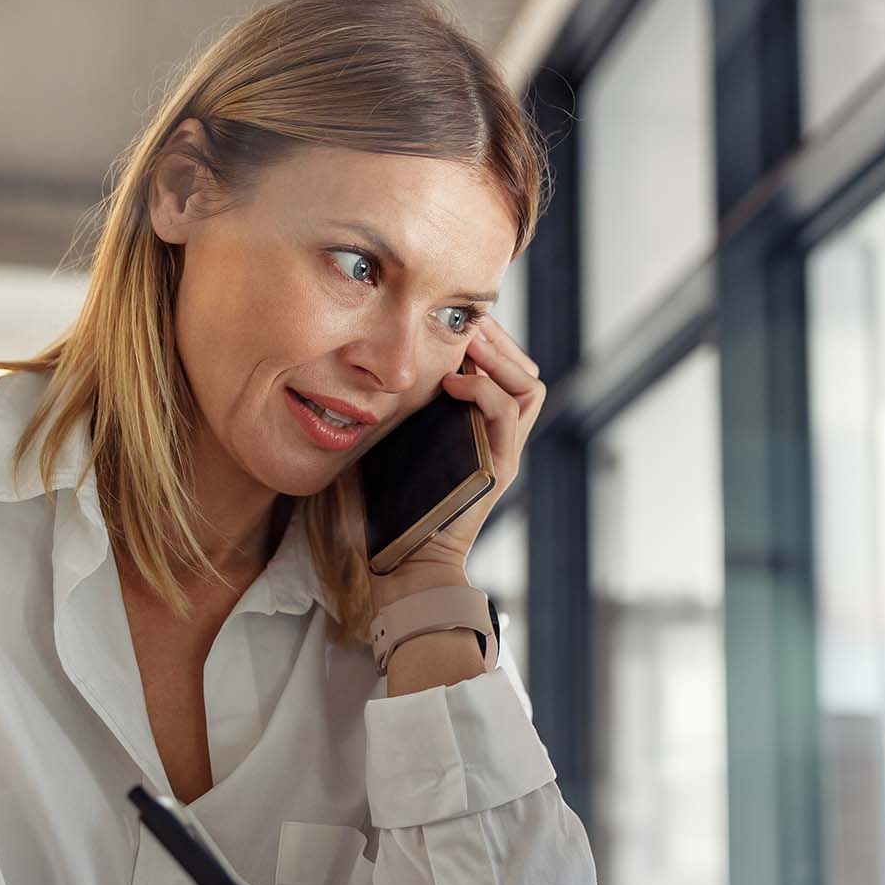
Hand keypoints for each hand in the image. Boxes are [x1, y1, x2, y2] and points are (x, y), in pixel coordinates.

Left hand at [352, 314, 544, 596]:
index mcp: (474, 428)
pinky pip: (510, 412)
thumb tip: (354, 366)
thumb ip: (383, 408)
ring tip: (466, 342)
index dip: (484, 337)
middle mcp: (496, 437)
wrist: (398, 567)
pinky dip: (485, 387)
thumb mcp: (379, 444)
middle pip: (524, 369)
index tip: (450, 317)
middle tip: (464, 320)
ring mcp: (502, 452)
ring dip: (500, 355)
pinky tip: (453, 381)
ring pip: (530, 385)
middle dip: (498, 336)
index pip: (500, 367)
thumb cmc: (380, 512)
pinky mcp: (500, 468)